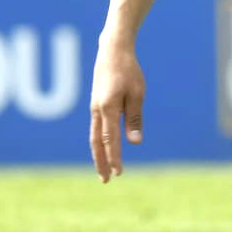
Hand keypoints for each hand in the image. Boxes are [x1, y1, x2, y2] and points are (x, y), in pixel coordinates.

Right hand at [89, 39, 144, 182]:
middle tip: (106, 181)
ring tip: (103, 169)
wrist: (112, 51)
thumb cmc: (128, 71)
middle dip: (101, 162)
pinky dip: (98, 142)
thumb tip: (135, 142)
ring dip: (99, 154)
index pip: (111, 140)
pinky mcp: (96, 104)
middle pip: (97, 143)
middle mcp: (97, 110)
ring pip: (94, 136)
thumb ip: (134, 119)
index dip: (115, 158)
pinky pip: (96, 128)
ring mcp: (94, 108)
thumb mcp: (137, 94)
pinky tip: (103, 149)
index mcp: (107, 108)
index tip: (119, 173)